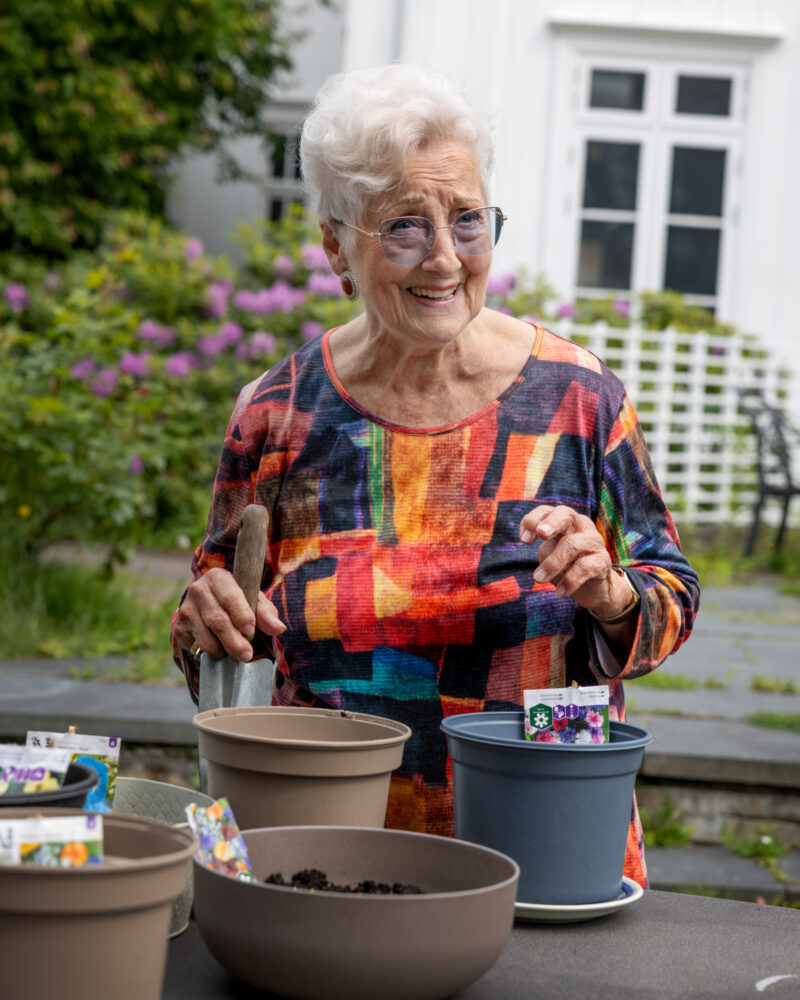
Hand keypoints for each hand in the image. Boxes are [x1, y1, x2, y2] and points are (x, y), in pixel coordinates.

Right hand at [172, 567, 285, 661]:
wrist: (209, 604)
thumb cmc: (238, 601)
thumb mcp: (254, 601)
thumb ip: (267, 613)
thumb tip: (278, 628)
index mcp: (218, 577)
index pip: (229, 596)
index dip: (241, 614)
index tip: (250, 630)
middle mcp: (198, 589)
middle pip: (217, 620)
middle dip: (234, 641)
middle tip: (247, 655)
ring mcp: (185, 609)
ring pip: (205, 637)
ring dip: (223, 650)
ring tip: (235, 651)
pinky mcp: (179, 627)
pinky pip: (195, 646)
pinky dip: (210, 653)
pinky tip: (218, 648)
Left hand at [519, 505, 630, 619]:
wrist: (593, 588)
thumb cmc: (567, 565)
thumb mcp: (550, 553)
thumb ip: (543, 545)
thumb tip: (528, 538)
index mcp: (564, 521)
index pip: (546, 510)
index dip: (533, 520)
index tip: (523, 540)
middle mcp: (580, 525)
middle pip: (565, 515)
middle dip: (552, 523)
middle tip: (541, 535)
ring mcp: (594, 541)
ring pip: (572, 545)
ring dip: (552, 563)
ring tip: (538, 579)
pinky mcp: (603, 561)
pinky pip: (585, 568)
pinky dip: (570, 581)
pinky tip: (560, 592)